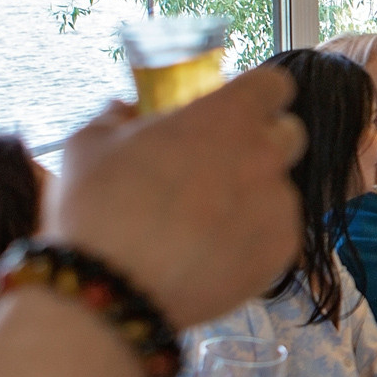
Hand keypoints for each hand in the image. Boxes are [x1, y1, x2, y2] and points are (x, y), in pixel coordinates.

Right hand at [42, 65, 305, 329]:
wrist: (111, 291)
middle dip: (261, 142)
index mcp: (228, 117)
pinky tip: (210, 253)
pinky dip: (251, 239)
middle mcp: (265, 156)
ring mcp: (278, 207)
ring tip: (202, 224)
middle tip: (217, 164)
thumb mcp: (88, 144)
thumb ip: (116, 118)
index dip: (254, 95)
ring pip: (278, 190)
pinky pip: (275, 234)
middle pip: (288, 135)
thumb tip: (124, 112)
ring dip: (251, 196)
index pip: (273, 85)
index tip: (231, 110)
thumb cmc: (97, 206)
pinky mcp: (280, 254)